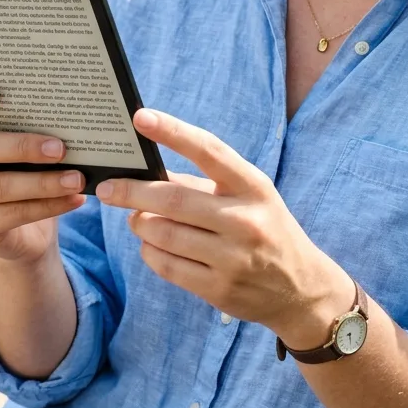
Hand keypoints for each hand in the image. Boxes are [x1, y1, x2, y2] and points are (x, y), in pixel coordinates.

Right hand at [0, 82, 85, 264]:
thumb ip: (33, 128)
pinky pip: (13, 214)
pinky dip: (49, 206)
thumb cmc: (27, 171)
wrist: (25, 229)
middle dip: (22, 147)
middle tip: (60, 148)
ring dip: (44, 182)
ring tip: (76, 179)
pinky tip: (74, 198)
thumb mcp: (24, 148)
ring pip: (0, 186)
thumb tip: (72, 115)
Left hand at [95, 108, 346, 340]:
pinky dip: (149, 251)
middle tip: (106, 188)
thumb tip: (148, 171)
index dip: (173, 132)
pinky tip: (151, 244)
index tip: (141, 118)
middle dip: (131, 191)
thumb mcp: (249, 195)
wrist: (301, 288)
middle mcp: (246, 220)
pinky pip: (167, 266)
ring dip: (140, 223)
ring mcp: (233, 258)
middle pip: (174, 199)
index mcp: (254, 186)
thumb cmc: (264, 227)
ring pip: (164, 234)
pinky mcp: (220, 289)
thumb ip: (203, 182)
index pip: (209, 151)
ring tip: (136, 218)